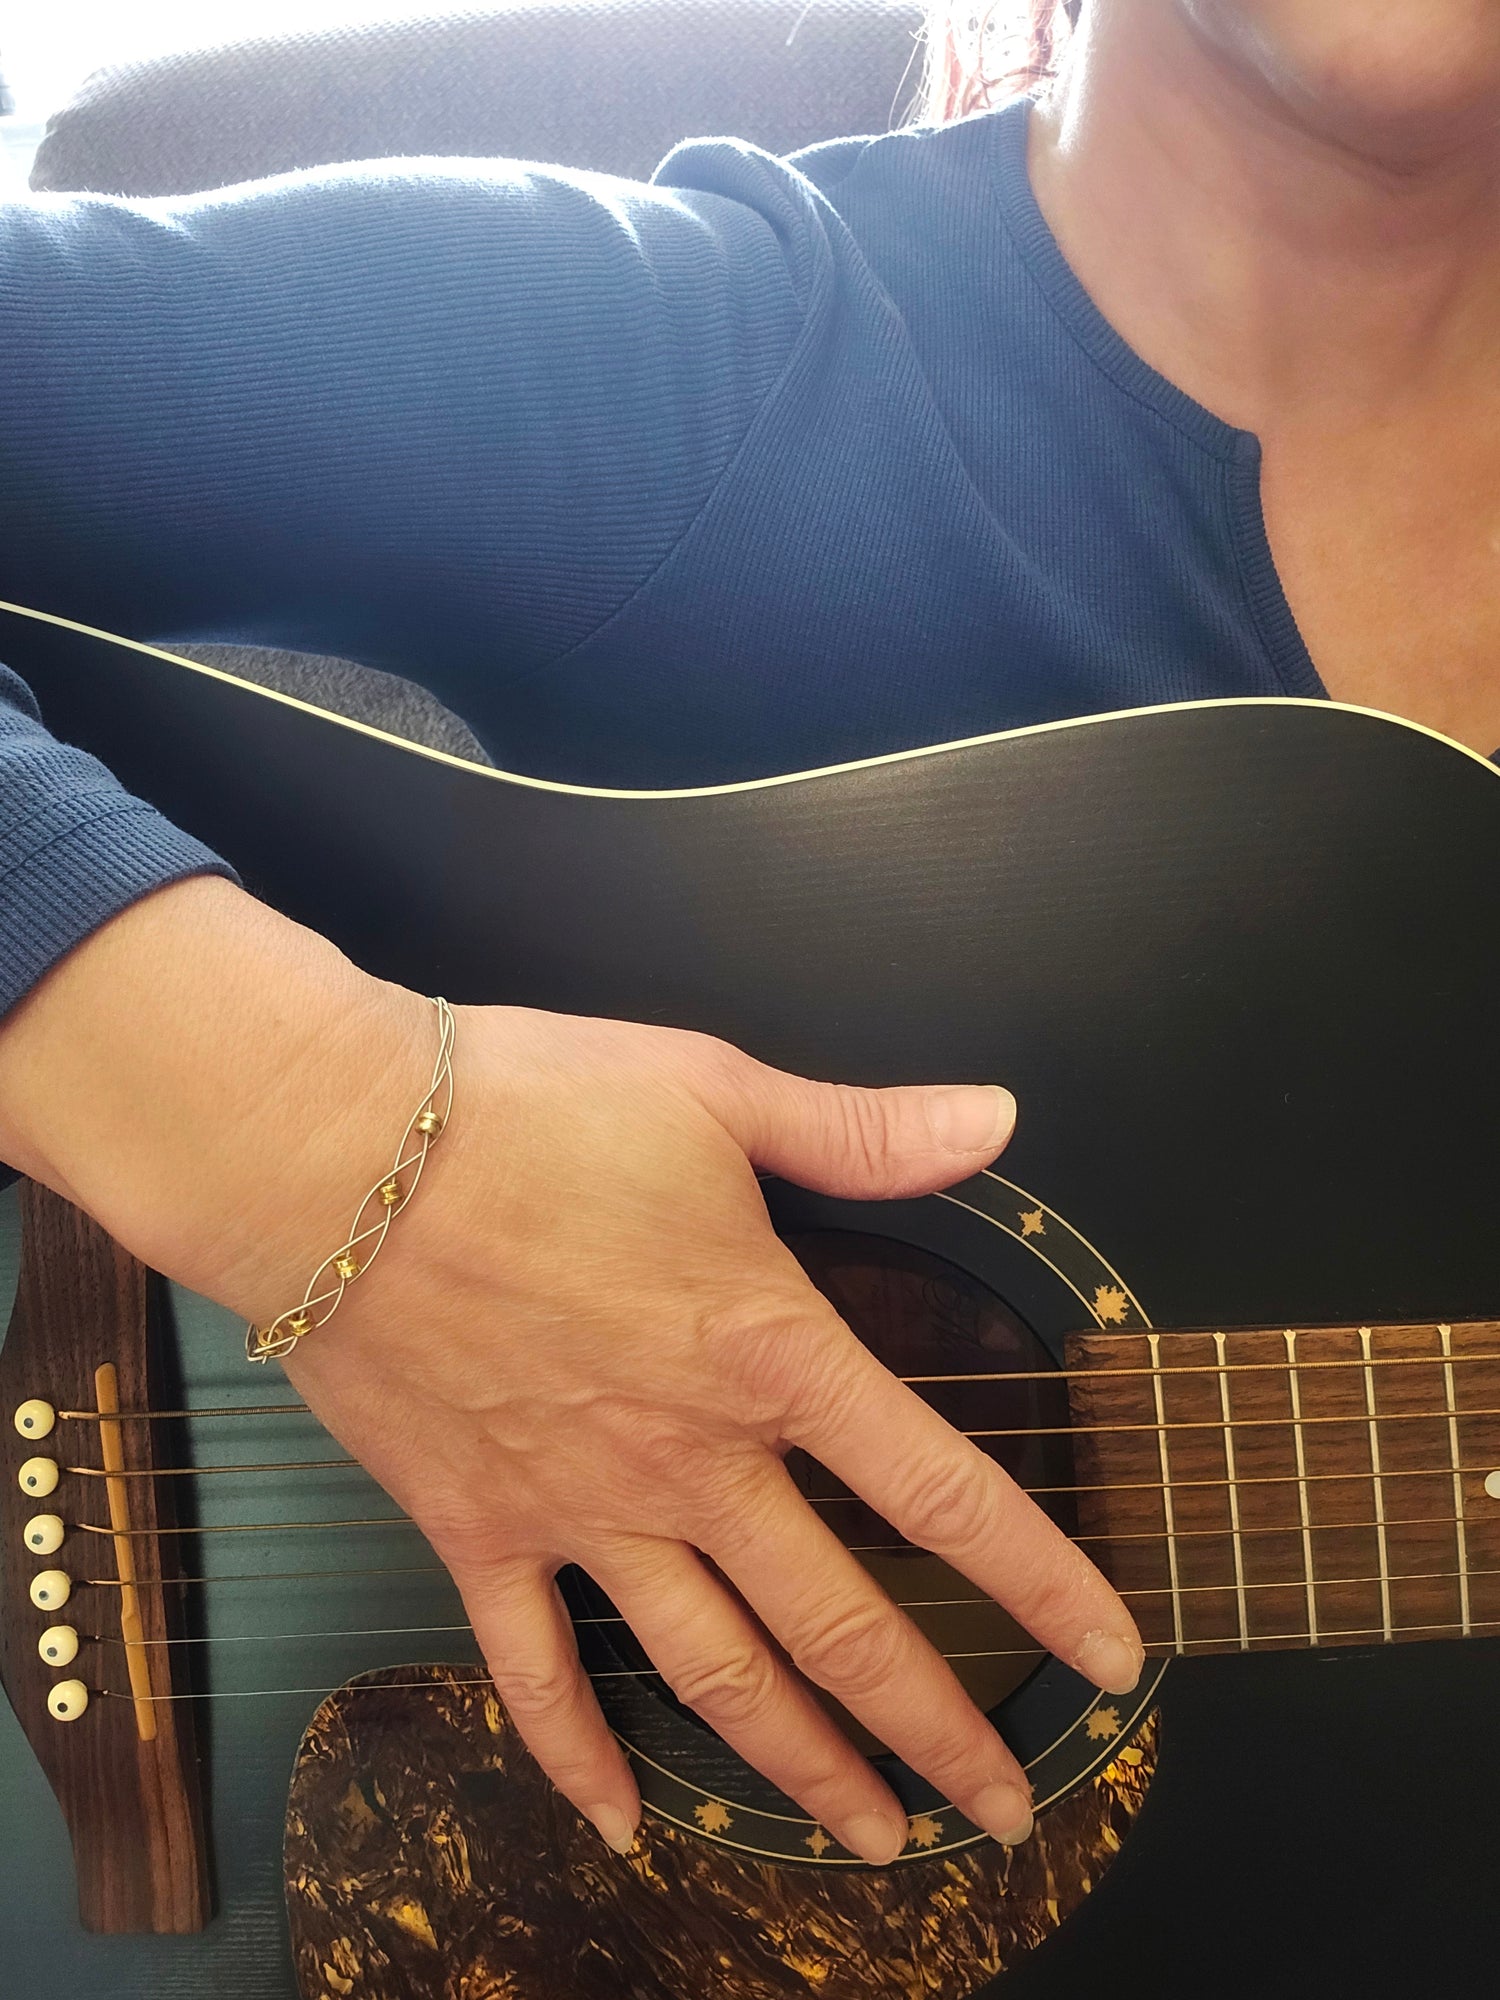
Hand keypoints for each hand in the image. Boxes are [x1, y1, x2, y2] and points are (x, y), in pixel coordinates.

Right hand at [279, 1007, 1142, 1861]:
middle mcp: (691, 1459)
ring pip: (714, 1675)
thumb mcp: (715, 1090)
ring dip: (800, 1770)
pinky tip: (622, 1825)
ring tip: (870, 1843)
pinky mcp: (477, 1529)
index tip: (1112, 1655)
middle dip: (938, 1726)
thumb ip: (864, 1130)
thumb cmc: (529, 1108)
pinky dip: (576, 1756)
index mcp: (767, 1351)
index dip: (1041, 1582)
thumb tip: (997, 1117)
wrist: (335, 1156)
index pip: (940, 1490)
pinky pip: (533, 1670)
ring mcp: (582, 1511)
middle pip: (842, 1626)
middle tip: (1007, 1808)